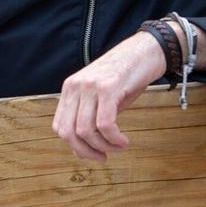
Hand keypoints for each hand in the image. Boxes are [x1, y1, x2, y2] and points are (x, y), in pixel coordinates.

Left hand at [51, 32, 166, 161]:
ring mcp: (91, 86)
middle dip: (86, 151)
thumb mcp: (102, 96)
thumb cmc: (126, 75)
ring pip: (86, 130)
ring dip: (104, 146)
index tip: (92, 153)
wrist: (146, 49)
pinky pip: (105, 123)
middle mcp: (76, 86)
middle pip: (69, 132)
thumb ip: (90, 118)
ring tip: (119, 147)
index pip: (59, 126)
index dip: (74, 146)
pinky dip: (114, 138)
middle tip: (103, 157)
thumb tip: (81, 150)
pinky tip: (124, 141)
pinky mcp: (109, 87)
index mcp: (70, 88)